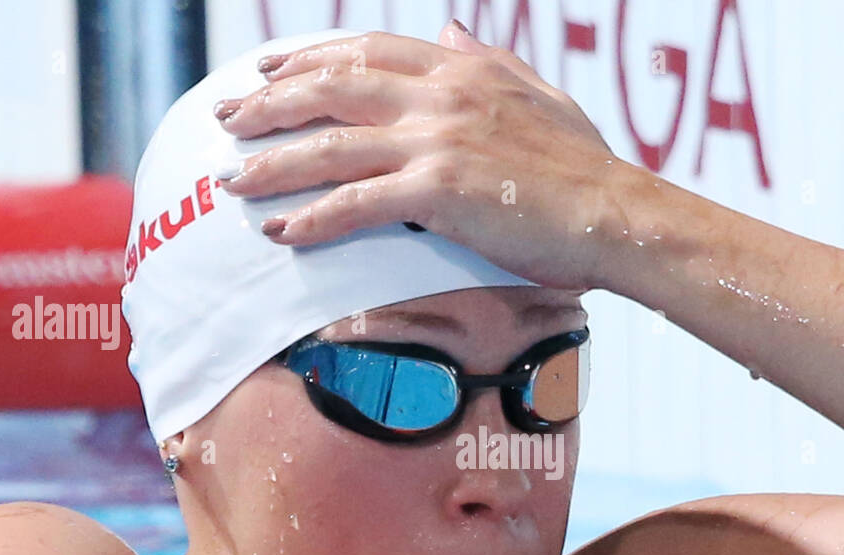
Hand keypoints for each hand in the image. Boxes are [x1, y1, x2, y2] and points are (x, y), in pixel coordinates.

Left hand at [212, 23, 625, 290]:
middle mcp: (442, 96)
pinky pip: (358, 203)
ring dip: (273, 162)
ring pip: (332, 145)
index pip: (366, 52)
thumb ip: (488, 64)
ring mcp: (438, 142)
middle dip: (270, 102)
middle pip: (332, 88)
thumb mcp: (542, 96)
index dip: (308, 58)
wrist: (618, 214)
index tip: (266, 69)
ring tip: (231, 180)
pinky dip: (314, 217)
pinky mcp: (441, 194)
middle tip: (225, 117)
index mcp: (462, 70)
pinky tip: (282, 232)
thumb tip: (449, 34)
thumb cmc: (587, 168)